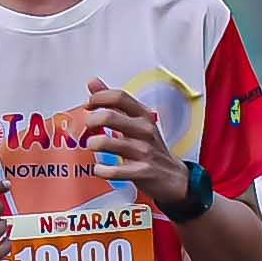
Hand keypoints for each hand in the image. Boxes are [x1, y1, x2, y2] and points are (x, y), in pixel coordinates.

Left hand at [79, 79, 185, 210]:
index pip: (119, 96)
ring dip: (94, 144)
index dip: (99, 97)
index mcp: (143, 116)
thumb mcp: (136, 121)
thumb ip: (114, 103)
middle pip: (110, 117)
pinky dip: (101, 170)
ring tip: (91, 146)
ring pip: (110, 143)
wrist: (173, 177)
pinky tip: (99, 169)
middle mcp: (144, 130)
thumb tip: (93, 83)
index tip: (89, 104)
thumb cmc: (150, 148)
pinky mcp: (142, 171)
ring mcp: (144, 151)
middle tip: (87, 127)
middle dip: (92, 120)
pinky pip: (115, 170)